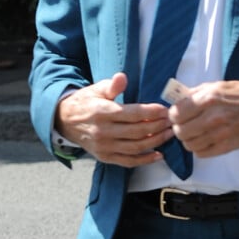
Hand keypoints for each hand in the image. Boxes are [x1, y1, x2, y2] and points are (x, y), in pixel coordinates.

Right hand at [55, 72, 173, 165]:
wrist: (65, 121)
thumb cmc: (86, 102)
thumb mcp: (96, 89)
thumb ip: (112, 85)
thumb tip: (122, 77)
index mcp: (103, 112)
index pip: (132, 114)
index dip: (151, 112)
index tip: (165, 109)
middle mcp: (103, 131)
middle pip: (137, 131)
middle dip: (158, 126)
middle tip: (173, 120)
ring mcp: (104, 147)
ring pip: (135, 147)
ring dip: (156, 141)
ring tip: (170, 133)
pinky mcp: (105, 157)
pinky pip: (128, 161)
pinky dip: (145, 160)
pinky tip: (159, 154)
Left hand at [169, 80, 238, 157]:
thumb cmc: (236, 94)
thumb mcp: (214, 86)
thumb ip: (194, 94)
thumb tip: (176, 102)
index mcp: (209, 98)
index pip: (177, 113)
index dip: (173, 115)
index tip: (177, 114)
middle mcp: (213, 117)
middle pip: (181, 131)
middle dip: (179, 128)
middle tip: (184, 124)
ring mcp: (220, 134)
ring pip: (189, 144)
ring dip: (188, 139)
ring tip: (194, 132)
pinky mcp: (226, 146)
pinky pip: (202, 153)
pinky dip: (198, 148)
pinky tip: (203, 139)